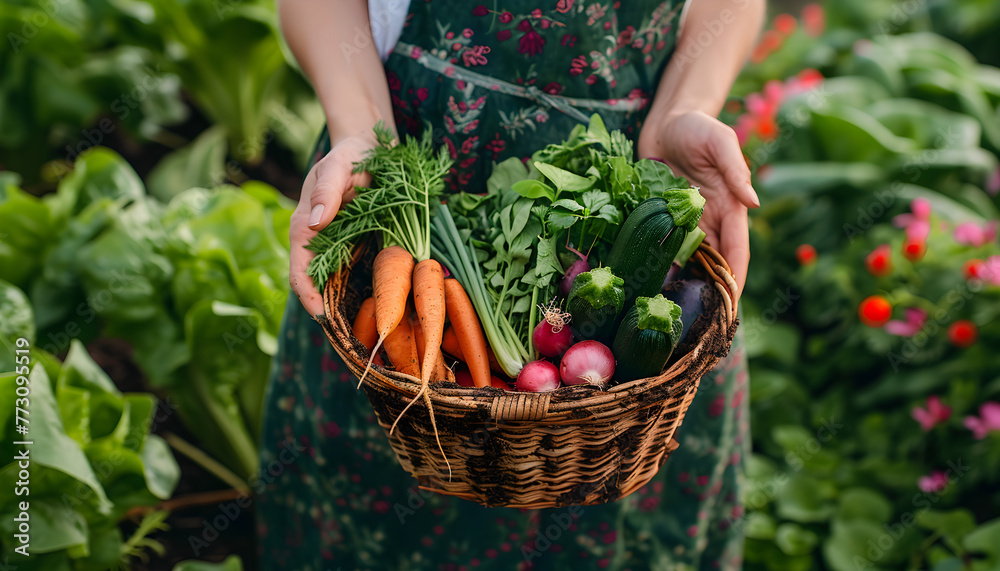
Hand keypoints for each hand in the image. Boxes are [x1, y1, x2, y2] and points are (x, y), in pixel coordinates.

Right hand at [289, 133, 376, 316]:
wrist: (370, 145)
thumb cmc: (352, 153)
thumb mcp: (339, 166)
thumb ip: (328, 190)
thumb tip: (315, 222)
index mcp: (305, 227)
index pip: (298, 271)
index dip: (308, 297)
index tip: (323, 318)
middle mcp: (317, 242)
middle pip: (314, 286)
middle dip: (328, 313)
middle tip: (351, 338)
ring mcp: (335, 245)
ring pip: (334, 286)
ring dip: (345, 309)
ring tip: (365, 331)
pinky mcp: (353, 245)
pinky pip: (352, 275)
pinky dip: (360, 293)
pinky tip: (379, 307)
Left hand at [637, 110, 758, 301]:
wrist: (666, 120)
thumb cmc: (697, 126)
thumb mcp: (719, 142)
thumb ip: (735, 170)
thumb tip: (752, 203)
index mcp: (729, 207)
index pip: (737, 250)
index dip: (736, 277)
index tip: (731, 306)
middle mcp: (709, 219)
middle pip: (714, 262)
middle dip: (710, 290)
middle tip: (700, 321)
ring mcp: (685, 221)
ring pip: (689, 260)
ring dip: (684, 283)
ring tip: (673, 313)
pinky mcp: (662, 217)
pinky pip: (664, 246)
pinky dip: (660, 265)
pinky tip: (649, 286)